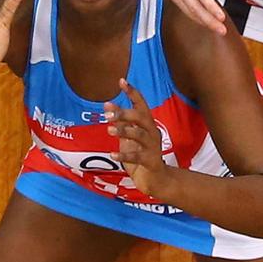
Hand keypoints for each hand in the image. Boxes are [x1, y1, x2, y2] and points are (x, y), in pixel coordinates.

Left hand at [104, 80, 169, 195]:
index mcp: (147, 124)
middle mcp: (152, 132)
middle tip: (107, 113)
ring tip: (109, 131)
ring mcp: (152, 147)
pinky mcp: (151, 161)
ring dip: (124, 131)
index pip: (141, 104)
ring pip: (140, 135)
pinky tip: (112, 155)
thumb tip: (108, 106)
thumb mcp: (128, 137)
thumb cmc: (140, 155)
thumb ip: (121, 123)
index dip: (132, 92)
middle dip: (125, 113)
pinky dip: (124, 155)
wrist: (155, 180)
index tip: (121, 81)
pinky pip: (137, 157)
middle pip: (141, 117)